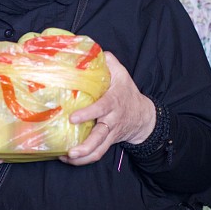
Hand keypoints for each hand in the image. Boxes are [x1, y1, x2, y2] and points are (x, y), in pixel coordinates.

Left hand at [60, 51, 155, 166]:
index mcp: (113, 102)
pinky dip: (83, 159)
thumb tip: (90, 50)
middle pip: (100, 137)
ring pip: (99, 150)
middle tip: (71, 150)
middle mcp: (112, 120)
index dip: (88, 114)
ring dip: (83, 157)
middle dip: (86, 146)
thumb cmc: (126, 92)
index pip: (101, 109)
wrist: (143, 116)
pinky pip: (97, 153)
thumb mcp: (120, 73)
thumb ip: (107, 61)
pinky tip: (68, 159)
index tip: (73, 118)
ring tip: (67, 158)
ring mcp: (110, 134)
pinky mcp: (107, 142)